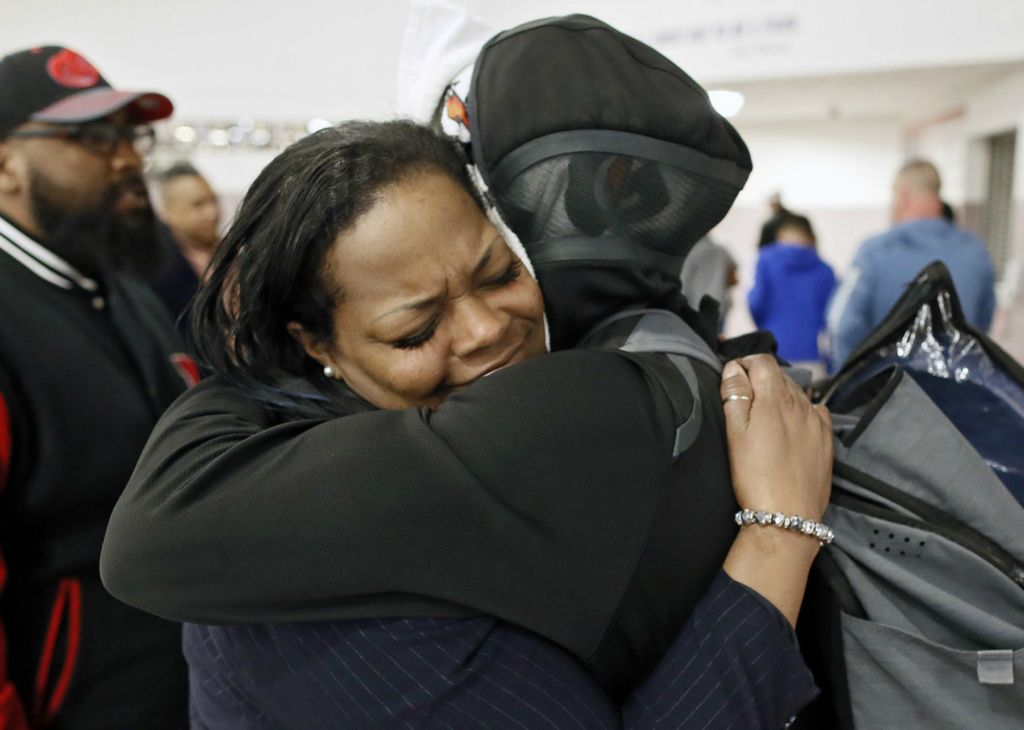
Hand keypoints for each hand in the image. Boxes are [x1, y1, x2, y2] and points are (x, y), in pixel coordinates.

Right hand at [720, 355, 831, 520]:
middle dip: (761, 378)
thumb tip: (734, 368)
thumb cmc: (754, 475)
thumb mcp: (735, 432)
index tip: (732, 376)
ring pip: (798, 393)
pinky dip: (802, 410)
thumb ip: (734, 394)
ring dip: (781, 394)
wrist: (786, 515)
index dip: (744, 363)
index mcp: (775, 397)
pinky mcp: (826, 440)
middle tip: (743, 397)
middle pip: (780, 375)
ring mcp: (817, 422)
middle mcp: (800, 403)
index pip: (762, 361)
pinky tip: (793, 423)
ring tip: (764, 414)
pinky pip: (816, 412)